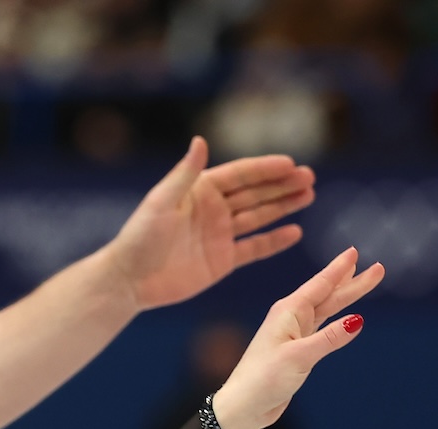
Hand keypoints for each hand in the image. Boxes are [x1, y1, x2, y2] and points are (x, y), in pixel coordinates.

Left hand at [101, 137, 316, 310]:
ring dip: (284, 205)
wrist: (128, 280)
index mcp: (200, 191)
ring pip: (259, 216)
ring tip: (309, 195)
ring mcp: (219, 235)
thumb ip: (184, 174)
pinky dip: (274, 241)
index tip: (291, 164)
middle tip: (309, 177)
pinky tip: (295, 232)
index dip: (265, 169)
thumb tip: (200, 140)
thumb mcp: (161, 202)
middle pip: (255, 193)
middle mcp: (213, 210)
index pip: (240, 175)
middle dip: (282, 184)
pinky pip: (254, 248)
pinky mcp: (222, 260)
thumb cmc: (139, 238)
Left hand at [212, 247, 383, 428]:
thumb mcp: (299, 357)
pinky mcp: (296, 350)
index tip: (355, 251)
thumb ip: (329, 338)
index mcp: (287, 312)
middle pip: (328, 295)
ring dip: (347, 297)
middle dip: (352, 281)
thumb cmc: (263, 380)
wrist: (243, 407)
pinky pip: (321, 326)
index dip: (339, 268)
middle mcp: (290, 319)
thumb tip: (358, 319)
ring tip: (366, 281)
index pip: (320, 284)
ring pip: (327, 309)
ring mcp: (293, 334)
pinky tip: (346, 314)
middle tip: (377, 267)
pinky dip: (336, 318)